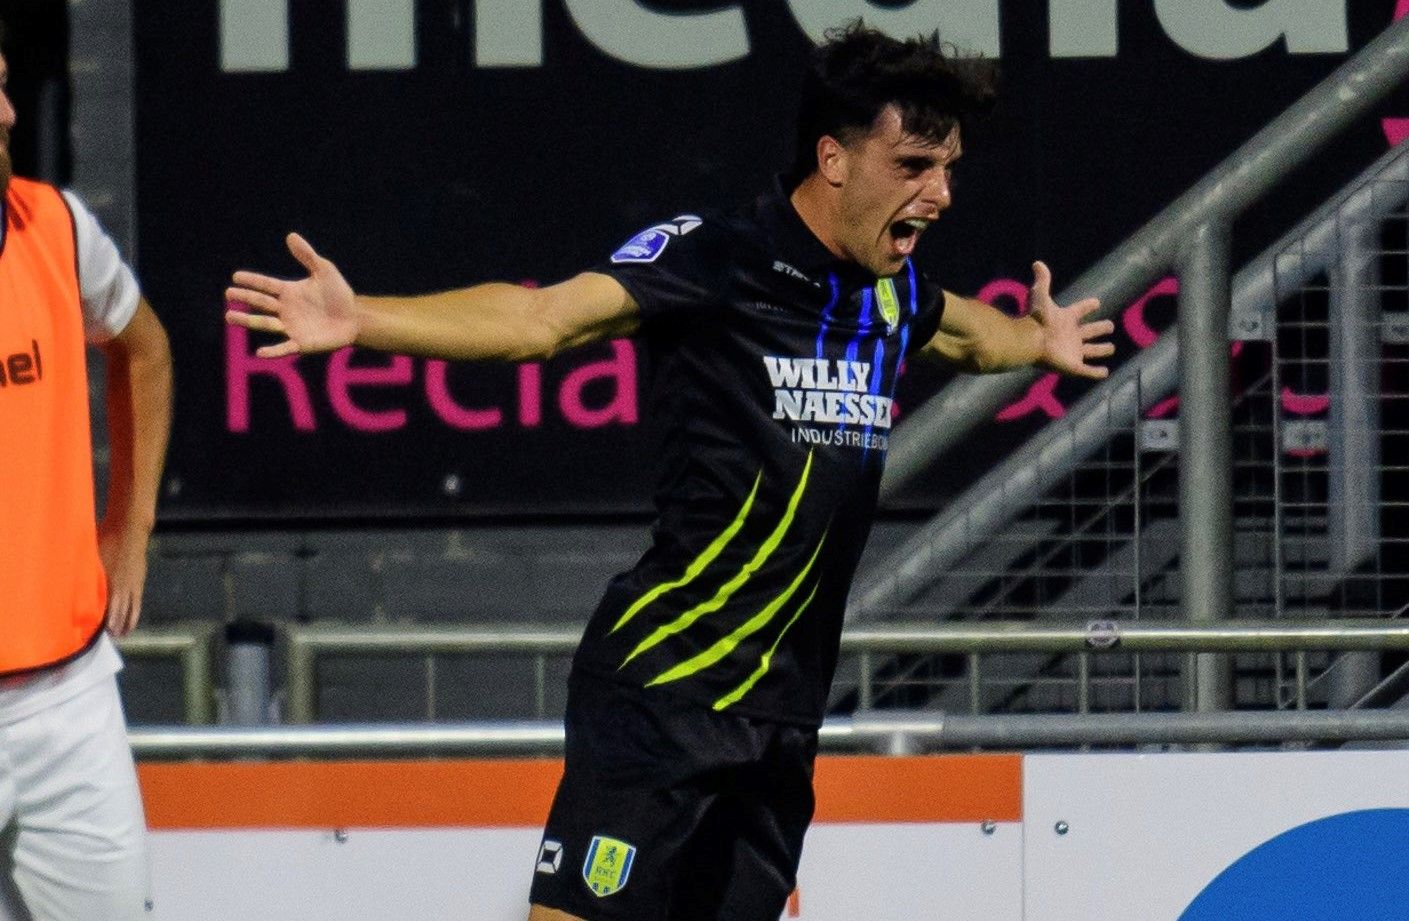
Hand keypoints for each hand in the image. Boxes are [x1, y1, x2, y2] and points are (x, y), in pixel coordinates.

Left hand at [98, 517, 151, 636]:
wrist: (130, 528)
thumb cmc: (106, 538)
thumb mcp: (92, 556)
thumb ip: (87, 574)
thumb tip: (75, 587)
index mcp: (109, 581)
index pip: (104, 607)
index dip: (100, 620)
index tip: (93, 633)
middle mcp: (122, 587)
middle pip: (118, 612)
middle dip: (113, 626)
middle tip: (106, 639)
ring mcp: (133, 585)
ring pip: (130, 610)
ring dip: (125, 624)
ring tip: (121, 635)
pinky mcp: (139, 582)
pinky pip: (137, 603)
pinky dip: (134, 615)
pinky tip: (131, 622)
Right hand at [226, 233, 358, 357]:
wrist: (355, 318)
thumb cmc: (339, 294)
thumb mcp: (324, 271)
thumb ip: (307, 256)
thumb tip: (291, 236)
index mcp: (289, 292)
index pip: (266, 285)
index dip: (252, 280)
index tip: (236, 277)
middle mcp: (286, 309)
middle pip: (261, 303)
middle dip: (245, 298)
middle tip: (228, 294)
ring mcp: (291, 327)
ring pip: (265, 323)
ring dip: (248, 321)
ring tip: (229, 317)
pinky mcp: (301, 343)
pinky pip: (284, 347)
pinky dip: (273, 351)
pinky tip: (260, 352)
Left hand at [1028, 261, 1114, 379]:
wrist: (1030, 341)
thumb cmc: (1036, 320)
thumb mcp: (1040, 296)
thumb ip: (1042, 280)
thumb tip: (1037, 262)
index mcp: (1065, 319)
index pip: (1079, 310)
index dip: (1087, 306)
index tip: (1096, 302)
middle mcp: (1071, 335)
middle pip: (1089, 332)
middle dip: (1099, 329)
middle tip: (1109, 326)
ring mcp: (1073, 351)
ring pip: (1092, 351)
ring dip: (1101, 350)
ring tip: (1111, 348)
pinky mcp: (1073, 366)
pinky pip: (1088, 371)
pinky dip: (1096, 372)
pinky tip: (1105, 372)